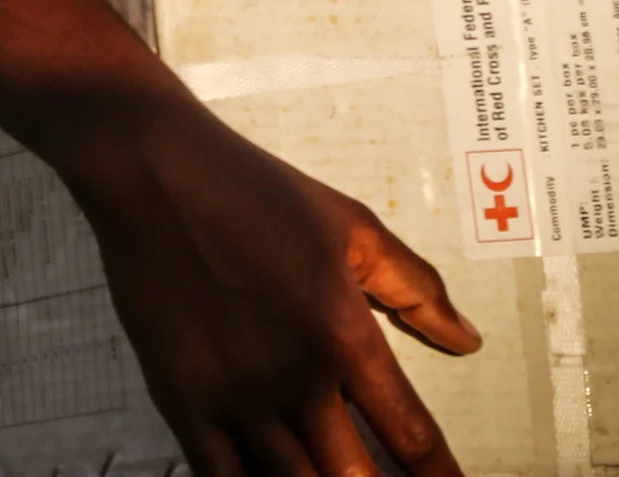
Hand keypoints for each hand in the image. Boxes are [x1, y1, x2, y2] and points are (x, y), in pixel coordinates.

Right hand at [69, 103, 481, 476]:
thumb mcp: (353, 227)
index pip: (411, 437)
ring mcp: (234, 395)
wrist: (153, 171)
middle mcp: (295, 379)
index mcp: (345, 336)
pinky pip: (218, 476)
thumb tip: (466, 339)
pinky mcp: (180, 398)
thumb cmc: (251, 189)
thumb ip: (415, 287)